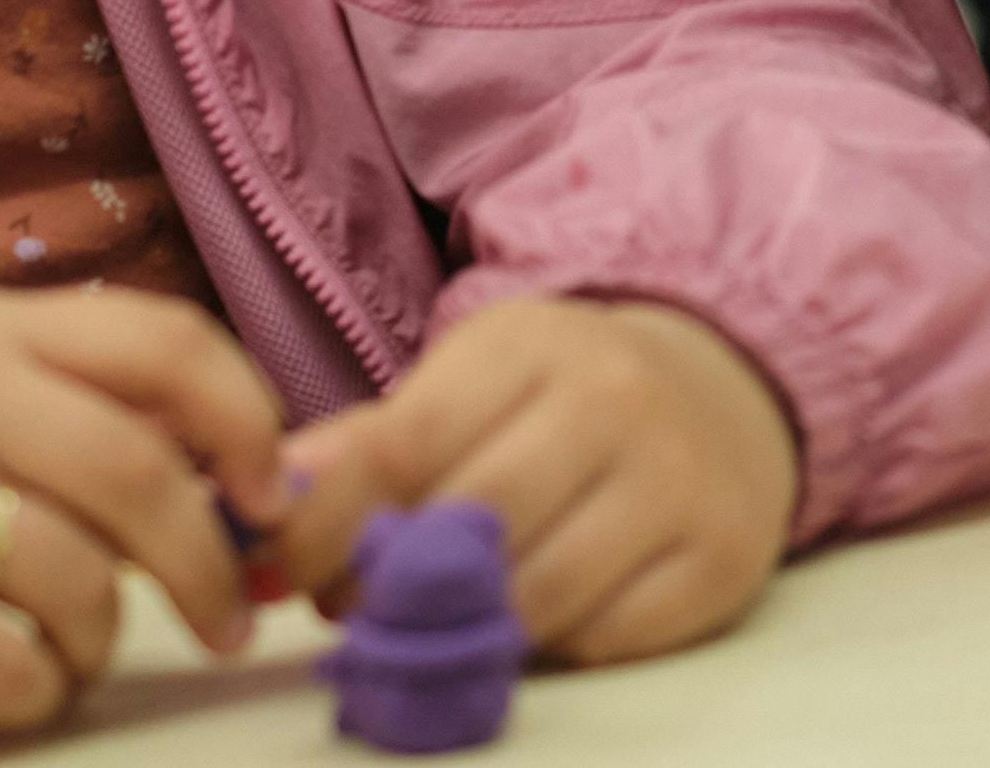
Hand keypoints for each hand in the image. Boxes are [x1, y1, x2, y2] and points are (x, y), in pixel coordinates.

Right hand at [0, 283, 293, 734]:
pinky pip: (0, 659)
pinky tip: (15, 686)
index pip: (167, 342)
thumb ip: (93, 414)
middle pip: (137, 471)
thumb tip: (251, 481)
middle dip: (206, 561)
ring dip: (103, 639)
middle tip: (228, 619)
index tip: (269, 498)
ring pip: (76, 574)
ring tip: (77, 655)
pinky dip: (35, 691)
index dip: (245, 421)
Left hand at [269, 295, 801, 668]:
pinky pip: (605, 639)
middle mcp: (619, 398)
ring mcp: (681, 479)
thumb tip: (262, 510)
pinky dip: (556, 647)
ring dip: (468, 630)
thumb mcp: (473, 383)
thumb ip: (369, 444)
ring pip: (536, 597)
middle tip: (358, 611)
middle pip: (469, 526)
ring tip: (441, 620)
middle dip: (390, 589)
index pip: (405, 445)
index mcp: (536, 341)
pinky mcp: (724, 557)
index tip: (284, 573)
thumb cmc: (564, 399)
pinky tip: (538, 617)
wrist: (727, 393)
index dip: (326, 526)